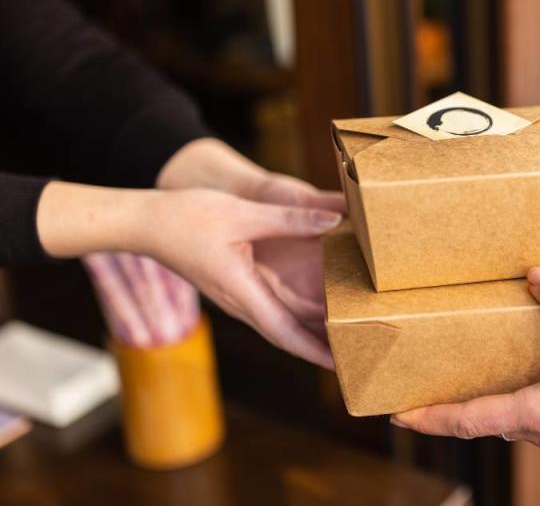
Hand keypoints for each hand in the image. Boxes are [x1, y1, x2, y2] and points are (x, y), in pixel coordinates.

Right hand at [37, 182, 340, 365]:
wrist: (144, 222)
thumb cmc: (186, 217)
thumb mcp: (242, 214)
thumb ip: (289, 219)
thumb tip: (332, 222)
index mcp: (243, 292)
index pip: (286, 332)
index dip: (316, 351)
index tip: (341, 366)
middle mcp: (240, 301)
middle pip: (287, 335)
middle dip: (319, 349)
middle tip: (354, 355)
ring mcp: (235, 296)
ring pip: (278, 323)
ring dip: (308, 333)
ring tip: (342, 337)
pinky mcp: (232, 285)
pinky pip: (269, 307)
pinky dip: (294, 314)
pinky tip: (312, 308)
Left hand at [392, 268, 539, 501]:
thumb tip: (537, 275)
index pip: (468, 419)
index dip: (429, 416)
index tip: (396, 411)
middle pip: (479, 422)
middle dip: (444, 408)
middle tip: (415, 388)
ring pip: (504, 420)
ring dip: (476, 403)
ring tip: (454, 376)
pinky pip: (528, 416)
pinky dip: (506, 398)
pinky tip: (512, 372)